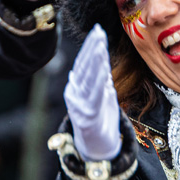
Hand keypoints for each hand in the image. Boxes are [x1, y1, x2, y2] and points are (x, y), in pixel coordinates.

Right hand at [64, 25, 121, 160]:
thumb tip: (101, 59)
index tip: (98, 32)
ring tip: (99, 45)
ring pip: (87, 78)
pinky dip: (98, 81)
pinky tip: (103, 69)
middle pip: (84, 67)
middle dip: (92, 49)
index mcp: (78, 87)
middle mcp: (75, 93)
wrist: (98, 147)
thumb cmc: (102, 120)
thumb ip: (101, 78)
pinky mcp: (87, 115)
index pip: (84, 63)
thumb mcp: (104, 94)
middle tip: (98, 32)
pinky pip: (94, 95)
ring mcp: (79, 104)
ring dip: (94, 60)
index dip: (90, 47)